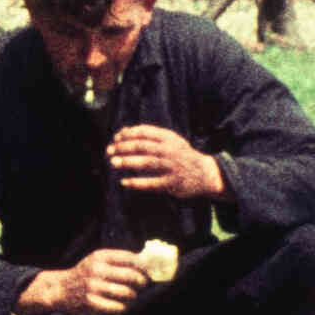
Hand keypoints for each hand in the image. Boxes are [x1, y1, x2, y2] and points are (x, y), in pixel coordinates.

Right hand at [27, 248, 151, 314]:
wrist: (60, 289)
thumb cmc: (85, 274)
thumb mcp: (96, 261)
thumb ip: (117, 261)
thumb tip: (147, 265)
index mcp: (100, 256)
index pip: (131, 258)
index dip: (144, 266)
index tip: (148, 271)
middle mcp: (97, 270)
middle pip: (131, 276)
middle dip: (141, 282)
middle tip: (142, 285)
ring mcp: (93, 286)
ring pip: (127, 293)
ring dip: (133, 296)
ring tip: (131, 297)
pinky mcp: (91, 302)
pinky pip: (118, 307)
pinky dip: (123, 307)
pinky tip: (121, 306)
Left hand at [108, 124, 223, 200]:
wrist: (205, 173)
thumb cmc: (182, 155)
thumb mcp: (171, 140)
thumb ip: (151, 135)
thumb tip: (124, 131)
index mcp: (169, 138)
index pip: (144, 132)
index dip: (128, 133)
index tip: (116, 138)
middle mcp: (170, 151)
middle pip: (142, 146)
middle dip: (123, 147)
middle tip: (109, 151)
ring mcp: (171, 167)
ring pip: (146, 163)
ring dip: (127, 162)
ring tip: (113, 163)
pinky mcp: (171, 184)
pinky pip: (151, 183)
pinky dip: (136, 183)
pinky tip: (124, 182)